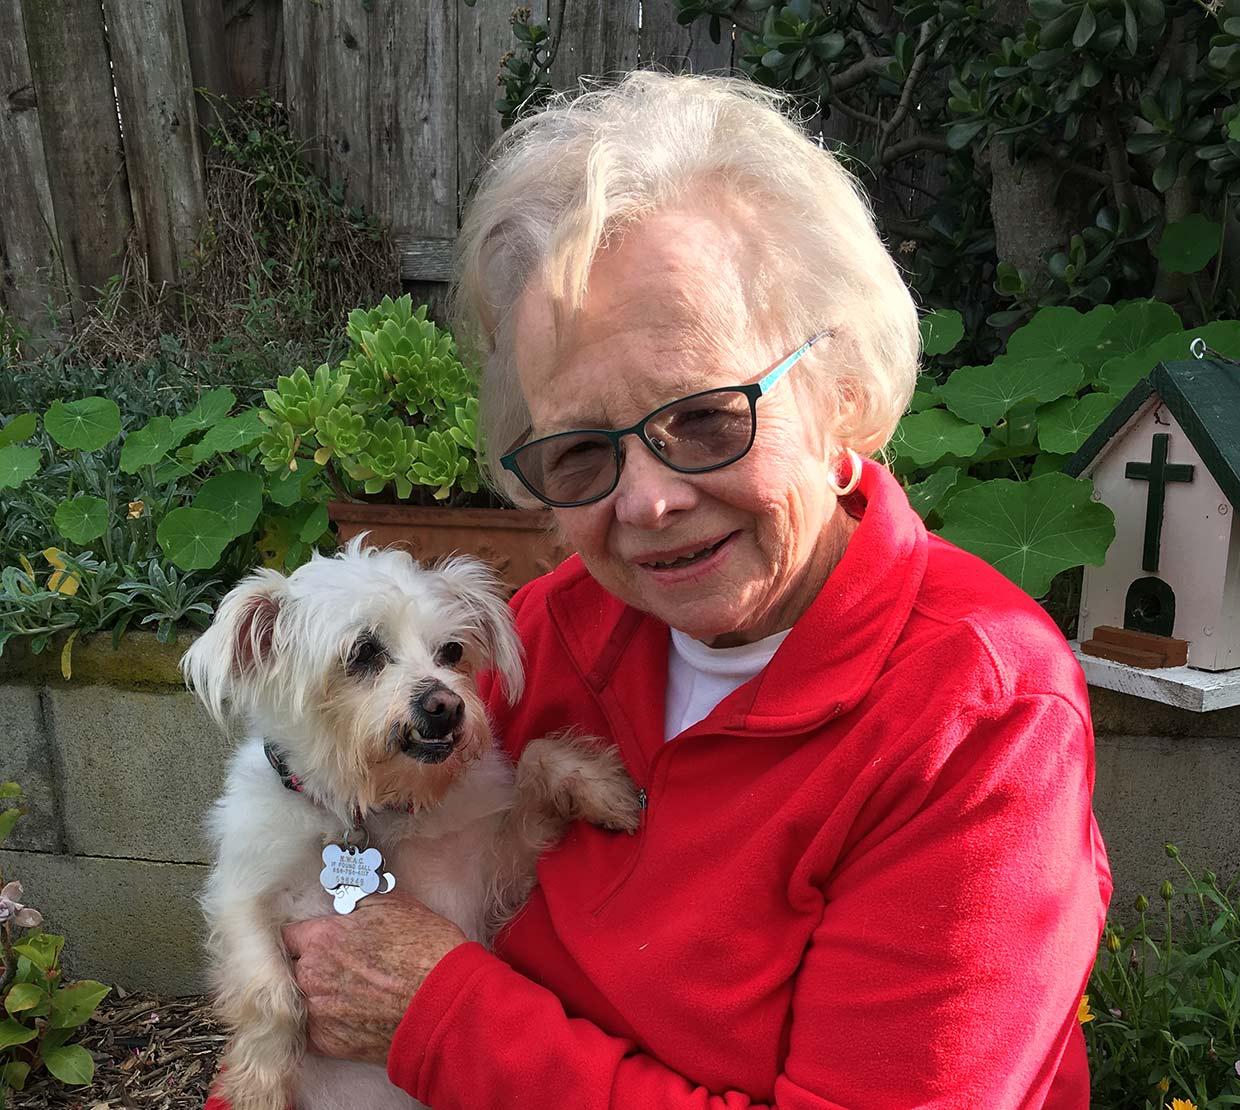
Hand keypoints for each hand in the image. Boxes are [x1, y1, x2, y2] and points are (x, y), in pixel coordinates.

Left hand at [282, 895, 466, 1064]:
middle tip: (337, 966)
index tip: (312, 940)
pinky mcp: (328, 1043)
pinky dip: (325, 1022)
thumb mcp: (394, 904)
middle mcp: (311, 976)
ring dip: (316, 994)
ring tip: (346, 992)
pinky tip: (349, 1014)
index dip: (303, 936)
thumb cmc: (425, 948)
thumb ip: (357, 902)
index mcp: (322, 938)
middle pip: (290, 969)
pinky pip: (312, 1029)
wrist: (445, 999)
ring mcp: (317, 1012)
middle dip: (308, 965)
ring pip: (301, 1000)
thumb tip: (346, 901)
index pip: (287, 936)